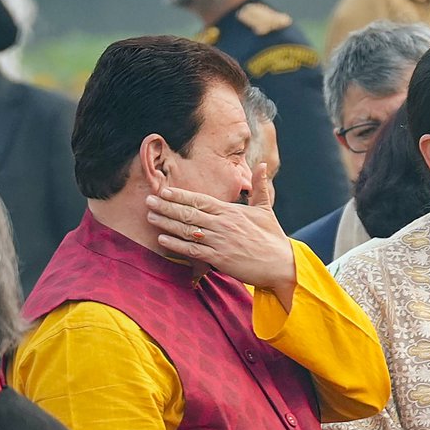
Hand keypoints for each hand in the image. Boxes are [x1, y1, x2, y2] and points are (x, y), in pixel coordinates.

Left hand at [146, 164, 296, 306]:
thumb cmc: (273, 238)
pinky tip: (163, 239)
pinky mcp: (220, 259)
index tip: (164, 190)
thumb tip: (261, 164)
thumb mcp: (266, 209)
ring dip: (166, 223)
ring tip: (151, 216)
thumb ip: (258, 187)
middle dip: (167, 206)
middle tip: (148, 200)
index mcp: (231, 211)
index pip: (200, 200)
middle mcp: (223, 224)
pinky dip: (176, 245)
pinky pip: (192, 250)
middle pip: (189, 213)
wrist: (282, 265)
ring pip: (187, 230)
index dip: (180, 195)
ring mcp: (220, 242)